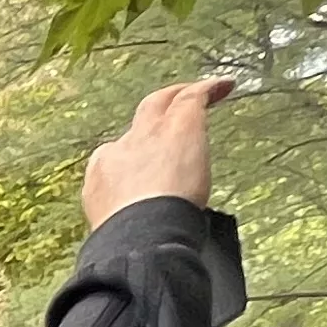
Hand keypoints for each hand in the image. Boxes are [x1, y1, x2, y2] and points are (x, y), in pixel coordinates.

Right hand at [83, 76, 234, 225]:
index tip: (153, 160)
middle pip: (140, 116)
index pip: (119, 153)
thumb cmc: (130, 241)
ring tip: (203, 93)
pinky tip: (225, 86)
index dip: (137, 153)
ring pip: (164, 103)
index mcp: (102, 174)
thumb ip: (126, 219)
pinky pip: (193, 98)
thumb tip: (136, 234)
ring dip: (182, 96)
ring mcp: (150, 133)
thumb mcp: (115, 229)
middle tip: (174, 103)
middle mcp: (122, 147)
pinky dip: (209, 89)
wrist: (138, 233)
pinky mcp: (179, 125)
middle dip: (157, 106)